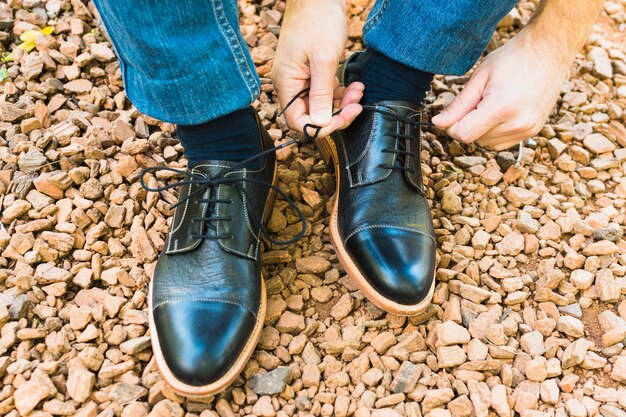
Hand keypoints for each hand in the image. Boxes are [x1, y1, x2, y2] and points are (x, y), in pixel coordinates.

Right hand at [272, 0, 362, 136]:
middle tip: (356, 106)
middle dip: (336, 114)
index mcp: (287, 83)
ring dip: (342, 104)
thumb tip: (320, 124)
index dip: (320, 126)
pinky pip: (326, 94)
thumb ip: (321, 94)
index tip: (341, 119)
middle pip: (311, 116)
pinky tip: (354, 86)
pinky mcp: (313, 73)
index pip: (297, 121)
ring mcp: (302, 79)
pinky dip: (341, 94)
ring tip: (357, 92)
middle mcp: (291, 84)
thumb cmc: (318, 21)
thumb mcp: (323, 60)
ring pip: (322, 106)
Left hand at [432, 32, 570, 150]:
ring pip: (487, 143)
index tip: (457, 110)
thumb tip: (438, 124)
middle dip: (470, 123)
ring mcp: (528, 129)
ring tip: (494, 102)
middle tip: (481, 98)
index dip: (454, 125)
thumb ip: (458, 105)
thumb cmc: (513, 58)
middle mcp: (518, 123)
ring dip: (483, 129)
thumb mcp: (480, 77)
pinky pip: (502, 142)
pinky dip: (496, 131)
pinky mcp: (533, 131)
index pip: (463, 135)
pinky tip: (503, 110)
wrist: (549, 51)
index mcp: (502, 108)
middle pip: (475, 139)